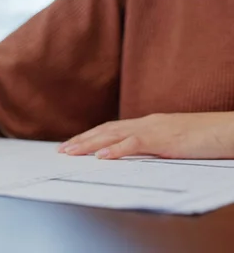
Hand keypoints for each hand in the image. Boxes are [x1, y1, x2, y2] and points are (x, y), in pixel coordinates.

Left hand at [57, 113, 233, 159]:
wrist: (230, 130)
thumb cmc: (207, 138)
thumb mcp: (174, 142)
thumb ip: (154, 146)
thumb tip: (138, 156)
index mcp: (149, 124)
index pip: (112, 128)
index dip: (91, 136)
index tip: (73, 144)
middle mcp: (147, 123)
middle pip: (106, 130)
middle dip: (82, 140)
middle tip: (61, 150)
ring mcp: (155, 129)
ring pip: (114, 135)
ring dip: (89, 144)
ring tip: (71, 152)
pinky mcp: (165, 139)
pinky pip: (135, 144)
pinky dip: (116, 150)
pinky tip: (101, 157)